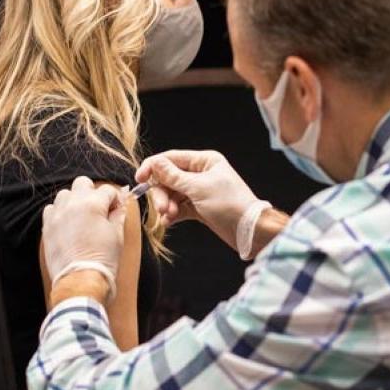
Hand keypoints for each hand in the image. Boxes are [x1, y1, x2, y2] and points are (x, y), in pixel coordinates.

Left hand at [42, 176, 126, 299]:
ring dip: (75, 200)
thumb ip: (118, 215)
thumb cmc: (103, 259)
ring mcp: (57, 215)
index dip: (116, 199)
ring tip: (83, 217)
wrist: (81, 281)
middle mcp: (72, 204)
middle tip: (100, 209)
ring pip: (65, 194)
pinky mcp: (47, 227)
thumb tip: (120, 205)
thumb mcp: (118, 235)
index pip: (108, 190)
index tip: (118, 208)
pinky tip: (69, 225)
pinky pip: (51, 209)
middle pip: (83, 183)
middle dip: (93, 193)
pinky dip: (60, 212)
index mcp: (93, 204)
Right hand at [135, 150, 259, 250]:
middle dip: (162, 193)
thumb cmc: (230, 205)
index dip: (153, 168)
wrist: (249, 231)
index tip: (140, 180)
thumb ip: (173, 176)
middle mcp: (201, 173)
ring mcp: (200, 191)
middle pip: (169, 178)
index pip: (171, 159)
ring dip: (167, 205)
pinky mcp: (199, 207)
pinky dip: (172, 214)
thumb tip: (155, 163)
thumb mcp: (199, 188)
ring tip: (168, 216)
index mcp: (204, 161)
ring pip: (172, 194)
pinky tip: (169, 222)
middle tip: (161, 208)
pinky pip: (179, 207)